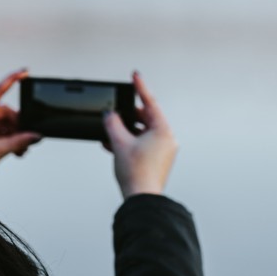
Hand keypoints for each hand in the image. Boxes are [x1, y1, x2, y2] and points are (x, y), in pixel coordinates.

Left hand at [0, 69, 40, 191]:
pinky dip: (5, 138)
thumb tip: (36, 135)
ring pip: (0, 122)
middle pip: (3, 112)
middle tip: (27, 141)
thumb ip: (20, 141)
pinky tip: (13, 151)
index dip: (12, 79)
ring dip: (13, 134)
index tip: (25, 71)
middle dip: (18, 125)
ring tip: (20, 151)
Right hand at [103, 72, 177, 198]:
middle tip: (115, 113)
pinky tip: (113, 145)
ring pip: (142, 133)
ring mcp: (163, 151)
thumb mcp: (119, 142)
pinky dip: (129, 142)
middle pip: (145, 119)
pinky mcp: (157, 161)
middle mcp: (167, 139)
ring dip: (125, 132)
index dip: (140, 88)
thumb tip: (110, 115)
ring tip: (110, 133)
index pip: (150, 103)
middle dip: (128, 116)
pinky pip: (142, 145)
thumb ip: (113, 123)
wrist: (142, 199)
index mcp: (163, 131)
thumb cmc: (136, 173)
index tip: (135, 75)